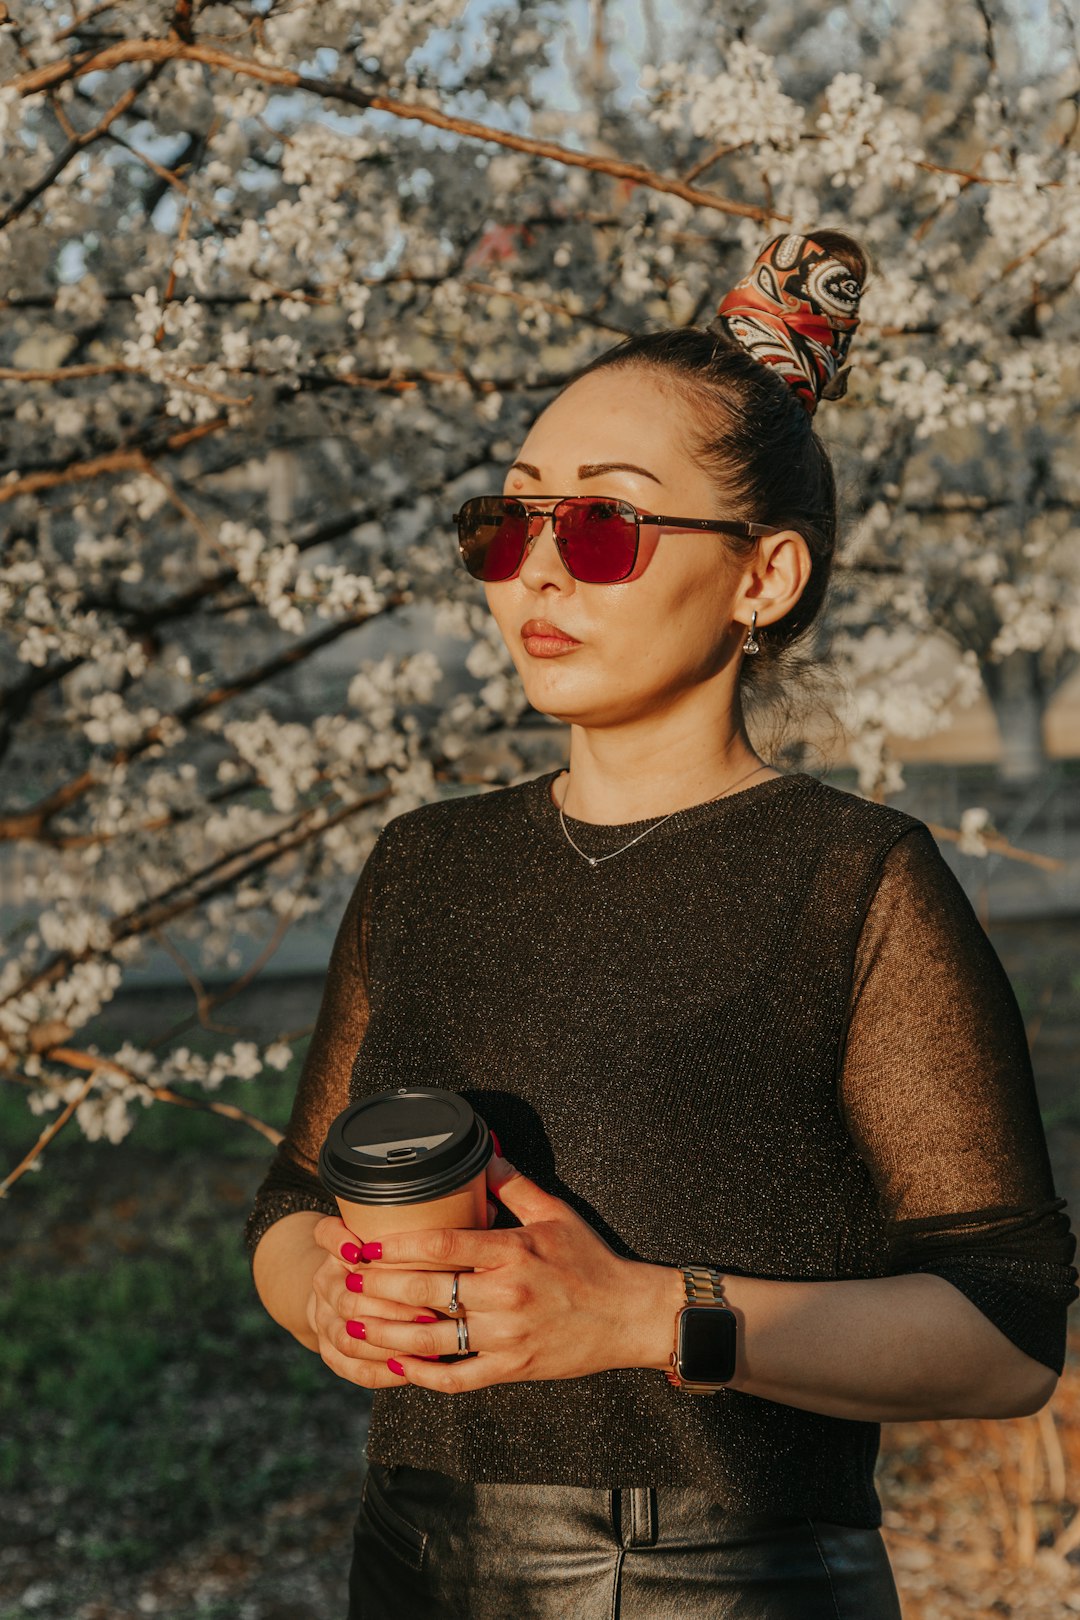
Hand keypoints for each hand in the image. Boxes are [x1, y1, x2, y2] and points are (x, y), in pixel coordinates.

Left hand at [310, 1148, 672, 1392]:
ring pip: (433, 1339)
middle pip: (425, 1292)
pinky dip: (423, 1375)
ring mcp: (507, 1337)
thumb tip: (484, 1153)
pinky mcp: (513, 1370)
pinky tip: (396, 1366)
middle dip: (377, 1286)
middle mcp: (505, 1296)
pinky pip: (458, 1378)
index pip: (441, 1247)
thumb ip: (515, 1185)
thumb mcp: (556, 1213)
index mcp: (512, 1252)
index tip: (361, 1241)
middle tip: (342, 1278)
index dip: (394, 1245)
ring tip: (351, 1324)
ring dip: (386, 1333)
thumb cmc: (591, 1261)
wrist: (628, 1316)